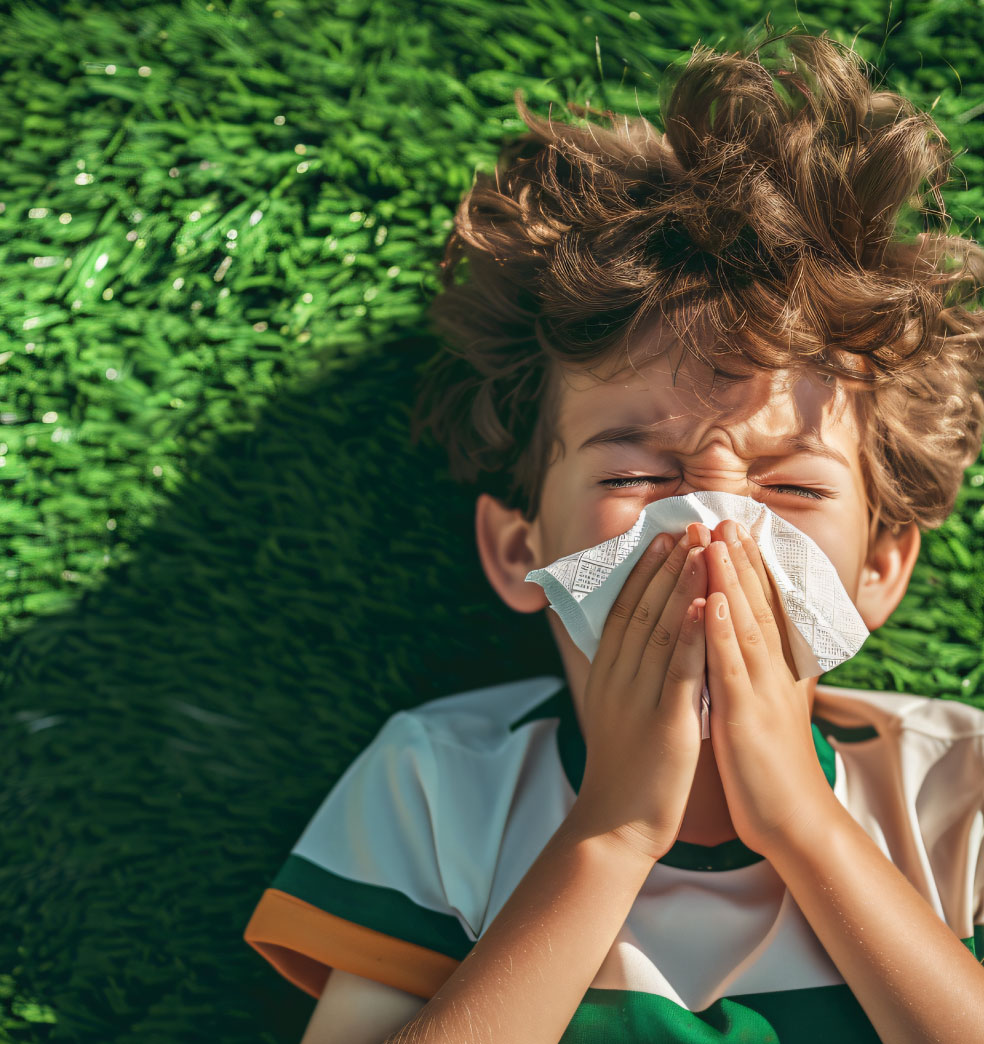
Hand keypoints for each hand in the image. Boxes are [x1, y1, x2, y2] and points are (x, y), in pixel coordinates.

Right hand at [569, 524, 710, 862]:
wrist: (615, 824)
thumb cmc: (625, 769)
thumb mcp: (619, 710)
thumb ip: (630, 674)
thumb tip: (643, 640)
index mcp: (609, 673)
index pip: (626, 609)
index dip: (645, 571)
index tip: (664, 538)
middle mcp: (620, 677)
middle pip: (643, 609)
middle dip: (668, 565)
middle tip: (688, 526)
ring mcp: (641, 697)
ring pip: (662, 629)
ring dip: (683, 584)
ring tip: (702, 547)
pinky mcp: (666, 721)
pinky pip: (681, 669)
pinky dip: (694, 633)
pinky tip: (708, 602)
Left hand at [702, 519, 835, 856]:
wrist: (792, 819)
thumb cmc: (769, 763)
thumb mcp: (763, 704)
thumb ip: (752, 670)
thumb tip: (739, 638)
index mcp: (771, 668)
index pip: (759, 607)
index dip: (745, 567)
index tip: (730, 529)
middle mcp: (771, 671)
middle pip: (754, 605)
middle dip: (735, 559)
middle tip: (721, 517)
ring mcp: (761, 691)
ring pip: (744, 624)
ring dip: (729, 579)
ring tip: (714, 539)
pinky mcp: (746, 716)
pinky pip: (732, 666)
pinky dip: (721, 630)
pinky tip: (711, 600)